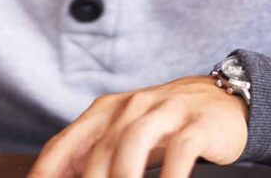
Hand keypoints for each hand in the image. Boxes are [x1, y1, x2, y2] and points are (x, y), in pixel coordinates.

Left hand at [29, 76, 247, 177]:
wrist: (224, 100)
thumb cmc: (166, 123)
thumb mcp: (126, 133)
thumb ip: (93, 153)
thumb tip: (55, 177)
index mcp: (106, 110)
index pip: (64, 144)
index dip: (46, 172)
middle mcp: (131, 107)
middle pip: (98, 150)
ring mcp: (165, 112)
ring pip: (133, 144)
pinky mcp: (197, 124)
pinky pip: (180, 151)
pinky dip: (170, 176)